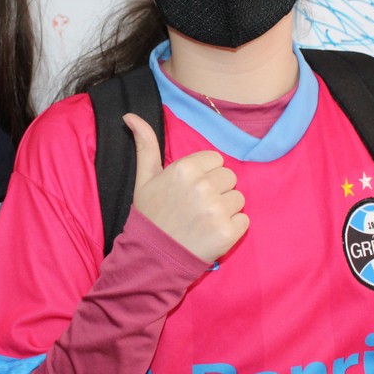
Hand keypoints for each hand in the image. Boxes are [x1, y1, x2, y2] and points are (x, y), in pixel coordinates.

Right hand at [122, 113, 247, 263]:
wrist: (152, 258)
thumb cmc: (151, 215)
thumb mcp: (145, 178)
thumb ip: (145, 144)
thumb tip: (129, 116)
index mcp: (185, 168)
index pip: (216, 160)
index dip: (206, 175)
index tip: (191, 191)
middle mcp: (202, 186)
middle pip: (229, 177)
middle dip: (217, 191)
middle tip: (197, 207)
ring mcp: (216, 210)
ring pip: (238, 198)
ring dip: (225, 210)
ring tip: (204, 221)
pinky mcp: (228, 232)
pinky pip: (244, 220)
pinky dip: (232, 228)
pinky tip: (211, 233)